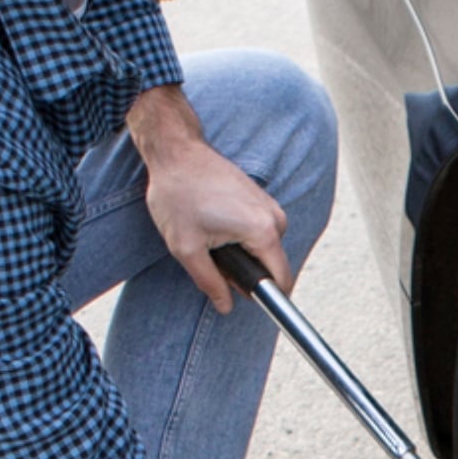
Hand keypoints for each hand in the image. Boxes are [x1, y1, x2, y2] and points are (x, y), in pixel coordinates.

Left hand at [128, 85, 289, 307]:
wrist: (176, 152)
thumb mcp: (186, 248)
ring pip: (263, 249)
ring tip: (209, 235)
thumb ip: (210, 283)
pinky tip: (214, 222)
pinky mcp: (261, 198)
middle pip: (271, 265)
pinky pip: (259, 232)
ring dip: (240, 253)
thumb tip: (227, 306)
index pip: (281, 280)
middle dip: (245, 271)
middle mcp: (274, 217)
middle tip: (210, 256)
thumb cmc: (178, 195)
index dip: (266, 297)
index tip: (248, 300)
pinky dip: (240, 236)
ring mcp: (269, 205)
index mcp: (262, 231)